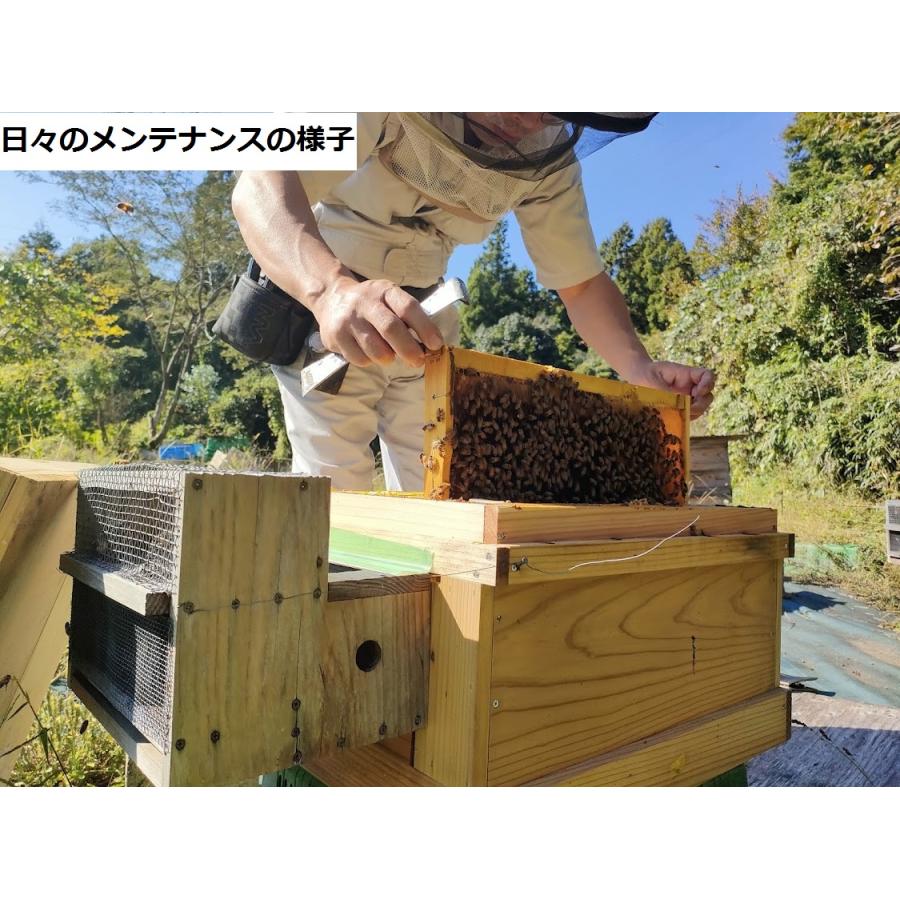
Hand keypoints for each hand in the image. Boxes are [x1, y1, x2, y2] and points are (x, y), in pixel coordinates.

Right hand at [314, 276, 444, 366]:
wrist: (331, 299)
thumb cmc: (371, 305)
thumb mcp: (389, 300)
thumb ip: (408, 318)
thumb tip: (429, 346)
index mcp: (385, 291)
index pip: (408, 307)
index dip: (425, 328)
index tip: (436, 344)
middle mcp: (365, 302)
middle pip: (391, 329)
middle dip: (409, 349)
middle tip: (418, 361)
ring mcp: (349, 319)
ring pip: (376, 350)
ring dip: (388, 358)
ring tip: (388, 354)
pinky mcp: (336, 336)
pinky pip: (360, 359)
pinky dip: (370, 361)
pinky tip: (368, 352)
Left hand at [625, 359, 715, 419]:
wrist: (634, 380)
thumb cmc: (644, 375)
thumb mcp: (653, 380)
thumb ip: (666, 392)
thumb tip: (677, 405)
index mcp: (687, 375)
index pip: (707, 376)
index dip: (708, 383)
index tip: (699, 391)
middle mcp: (689, 389)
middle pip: (707, 397)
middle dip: (701, 404)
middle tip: (689, 408)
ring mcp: (685, 401)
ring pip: (698, 410)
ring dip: (691, 414)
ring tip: (677, 415)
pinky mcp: (677, 412)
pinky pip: (686, 418)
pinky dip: (682, 421)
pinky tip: (672, 421)